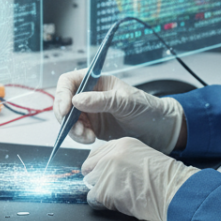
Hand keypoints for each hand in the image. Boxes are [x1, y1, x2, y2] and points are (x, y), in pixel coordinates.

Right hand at [53, 71, 185, 152]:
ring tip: (88, 137)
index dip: (62, 94)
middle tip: (76, 129)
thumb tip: (76, 100)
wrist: (159, 130)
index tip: (64, 110)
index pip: (69, 81)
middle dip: (66, 117)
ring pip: (69, 120)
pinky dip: (80, 137)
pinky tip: (91, 139)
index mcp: (96, 81)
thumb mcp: (125, 102)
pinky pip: (77, 132)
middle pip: (64, 102)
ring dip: (73, 130)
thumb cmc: (146, 108)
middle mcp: (90, 95)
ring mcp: (90, 112)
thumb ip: (101, 100)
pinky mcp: (92, 128)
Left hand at [81, 137, 199, 220]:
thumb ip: (121, 159)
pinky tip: (120, 203)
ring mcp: (107, 172)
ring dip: (102, 193)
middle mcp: (112, 155)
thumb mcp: (142, 157)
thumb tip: (103, 171)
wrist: (176, 192)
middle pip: (89, 168)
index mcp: (121, 144)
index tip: (105, 175)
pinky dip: (102, 205)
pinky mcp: (106, 191)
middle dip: (98, 180)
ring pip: (90, 185)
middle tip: (115, 187)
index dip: (99, 168)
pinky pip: (93, 200)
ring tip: (122, 195)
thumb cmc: (166, 180)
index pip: (95, 154)